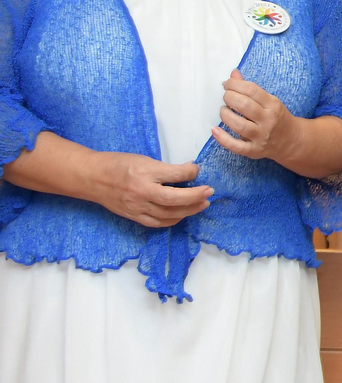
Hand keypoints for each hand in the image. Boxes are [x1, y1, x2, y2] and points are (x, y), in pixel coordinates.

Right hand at [90, 152, 210, 227]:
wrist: (92, 178)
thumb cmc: (118, 164)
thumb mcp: (143, 159)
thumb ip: (165, 168)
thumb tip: (189, 171)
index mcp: (144, 172)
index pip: (176, 174)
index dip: (191, 172)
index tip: (197, 170)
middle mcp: (141, 191)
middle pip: (175, 199)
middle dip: (196, 196)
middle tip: (209, 191)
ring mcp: (137, 206)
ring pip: (169, 214)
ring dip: (189, 210)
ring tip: (202, 204)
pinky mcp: (134, 216)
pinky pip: (158, 222)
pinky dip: (173, 219)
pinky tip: (183, 214)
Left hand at [213, 70, 301, 162]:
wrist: (291, 140)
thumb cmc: (277, 117)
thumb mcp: (269, 101)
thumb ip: (250, 89)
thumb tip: (233, 74)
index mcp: (273, 105)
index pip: (252, 90)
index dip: (235, 84)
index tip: (227, 84)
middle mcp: (268, 120)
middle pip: (244, 105)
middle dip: (229, 97)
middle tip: (226, 97)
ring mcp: (261, 137)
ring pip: (239, 125)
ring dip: (225, 115)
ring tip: (223, 110)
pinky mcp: (254, 150)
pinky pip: (236, 146)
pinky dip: (223, 138)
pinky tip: (215, 130)